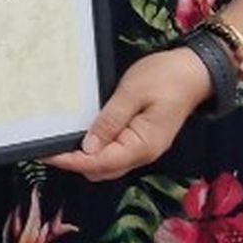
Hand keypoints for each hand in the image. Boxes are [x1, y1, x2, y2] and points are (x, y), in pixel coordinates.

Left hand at [45, 47, 210, 181]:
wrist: (195, 72)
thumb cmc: (165, 77)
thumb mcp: (132, 93)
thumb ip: (110, 120)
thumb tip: (87, 147)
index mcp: (142, 146)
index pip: (99, 163)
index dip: (71, 161)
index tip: (46, 153)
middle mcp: (142, 154)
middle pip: (101, 170)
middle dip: (74, 162)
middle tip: (47, 145)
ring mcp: (143, 149)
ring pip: (107, 164)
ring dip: (84, 158)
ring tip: (58, 141)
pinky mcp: (141, 139)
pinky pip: (114, 152)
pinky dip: (95, 149)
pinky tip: (81, 135)